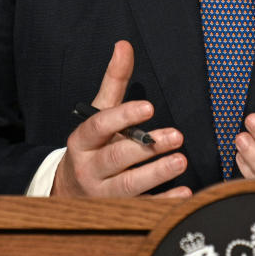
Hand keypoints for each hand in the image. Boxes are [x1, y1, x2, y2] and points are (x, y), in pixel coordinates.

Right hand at [52, 40, 190, 197]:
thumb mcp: (100, 112)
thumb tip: (124, 45)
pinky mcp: (117, 210)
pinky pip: (142, 207)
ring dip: (157, 173)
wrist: (70, 189)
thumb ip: (114, 81)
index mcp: (82, 139)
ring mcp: (102, 192)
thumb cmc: (93, 144)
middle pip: (116, 157)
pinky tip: (184, 193)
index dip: (123, 116)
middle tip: (176, 136)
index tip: (150, 107)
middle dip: (147, 147)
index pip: (100, 126)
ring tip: (181, 160)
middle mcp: (89, 167)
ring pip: (129, 185)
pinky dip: (163, 201)